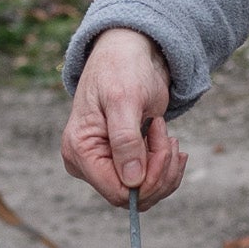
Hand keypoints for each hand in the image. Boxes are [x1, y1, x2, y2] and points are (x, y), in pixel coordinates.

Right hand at [62, 27, 189, 205]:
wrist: (128, 52)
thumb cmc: (121, 69)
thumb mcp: (124, 100)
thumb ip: (126, 141)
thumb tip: (132, 182)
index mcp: (80, 150)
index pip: (117, 192)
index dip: (148, 180)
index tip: (165, 147)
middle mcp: (88, 163)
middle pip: (133, 195)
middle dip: (159, 170)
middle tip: (166, 133)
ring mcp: (105, 163)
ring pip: (144, 191)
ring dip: (165, 164)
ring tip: (164, 131)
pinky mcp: (122, 160)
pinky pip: (148, 180)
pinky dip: (166, 163)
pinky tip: (168, 140)